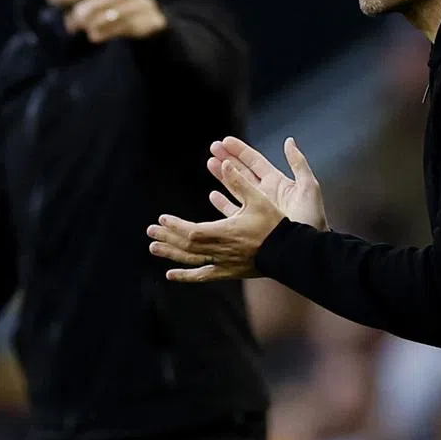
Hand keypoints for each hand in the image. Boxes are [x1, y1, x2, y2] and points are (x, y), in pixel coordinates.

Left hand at [55, 0, 166, 41]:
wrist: (150, 14)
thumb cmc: (120, 3)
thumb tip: (63, 2)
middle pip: (92, 6)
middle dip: (79, 17)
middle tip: (72, 25)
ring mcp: (129, 7)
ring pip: (100, 20)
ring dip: (89, 27)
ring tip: (87, 30)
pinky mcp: (133, 22)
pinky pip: (110, 31)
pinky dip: (99, 35)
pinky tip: (94, 36)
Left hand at [147, 159, 286, 281]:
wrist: (290, 252)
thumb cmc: (276, 225)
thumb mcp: (259, 199)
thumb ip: (240, 182)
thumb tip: (225, 163)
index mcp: (226, 232)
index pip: (192, 231)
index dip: (175, 226)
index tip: (162, 219)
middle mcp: (221, 250)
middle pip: (187, 246)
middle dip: (167, 238)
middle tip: (150, 231)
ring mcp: (224, 263)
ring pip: (191, 260)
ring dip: (171, 254)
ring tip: (153, 249)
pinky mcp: (229, 271)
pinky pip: (204, 275)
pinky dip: (186, 276)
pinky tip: (171, 275)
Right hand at [207, 137, 327, 230]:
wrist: (306, 247)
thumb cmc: (312, 218)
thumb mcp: (309, 186)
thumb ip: (298, 162)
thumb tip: (289, 141)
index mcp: (277, 182)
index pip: (255, 161)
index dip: (240, 151)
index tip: (226, 141)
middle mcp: (264, 193)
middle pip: (241, 171)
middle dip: (227, 158)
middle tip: (213, 147)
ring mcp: (256, 208)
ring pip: (235, 187)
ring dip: (222, 175)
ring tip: (210, 163)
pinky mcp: (250, 223)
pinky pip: (233, 210)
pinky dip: (222, 203)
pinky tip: (213, 195)